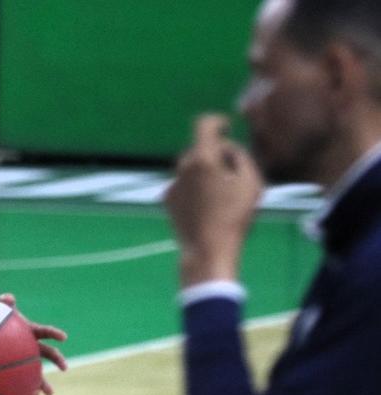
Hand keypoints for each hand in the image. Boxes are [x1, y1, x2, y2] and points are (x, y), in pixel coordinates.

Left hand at [0, 293, 67, 394]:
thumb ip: (1, 305)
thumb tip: (8, 297)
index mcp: (27, 331)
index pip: (44, 331)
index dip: (54, 333)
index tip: (63, 337)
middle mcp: (29, 345)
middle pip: (48, 353)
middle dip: (57, 359)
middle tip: (65, 368)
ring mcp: (23, 358)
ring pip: (37, 371)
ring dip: (44, 382)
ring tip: (50, 394)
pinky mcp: (14, 369)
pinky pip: (21, 380)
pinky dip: (23, 389)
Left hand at [164, 114, 263, 286]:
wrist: (207, 249)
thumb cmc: (234, 216)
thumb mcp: (251, 182)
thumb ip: (240, 156)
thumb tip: (226, 147)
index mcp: (202, 159)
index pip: (203, 125)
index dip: (217, 121)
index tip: (226, 126)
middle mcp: (181, 167)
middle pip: (199, 148)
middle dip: (215, 153)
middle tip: (233, 171)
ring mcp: (172, 183)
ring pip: (190, 167)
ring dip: (204, 171)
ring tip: (222, 192)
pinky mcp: (167, 199)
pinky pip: (184, 184)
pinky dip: (194, 186)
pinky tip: (207, 204)